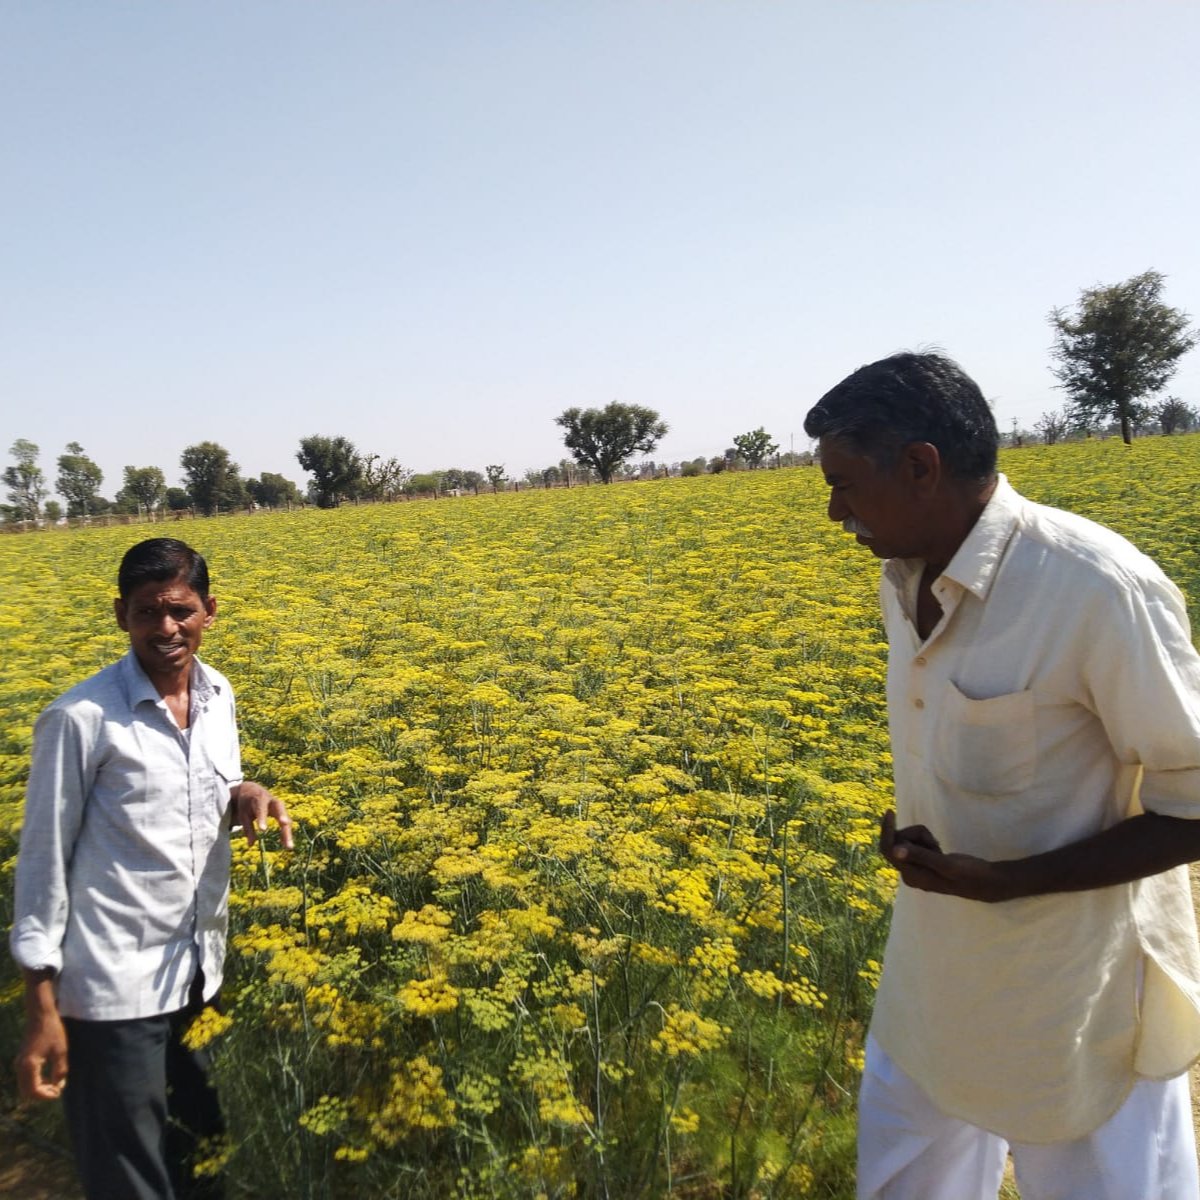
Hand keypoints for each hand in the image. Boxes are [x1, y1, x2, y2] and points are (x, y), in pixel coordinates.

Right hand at [16, 1005, 67, 1102]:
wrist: (41, 1015)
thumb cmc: (52, 1031)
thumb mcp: (60, 1051)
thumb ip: (60, 1071)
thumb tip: (59, 1086)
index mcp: (29, 1066)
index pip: (34, 1091)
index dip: (46, 1096)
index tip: (58, 1093)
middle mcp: (20, 1067)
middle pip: (27, 1092)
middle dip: (42, 1094)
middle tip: (57, 1090)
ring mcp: (19, 1063)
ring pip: (25, 1086)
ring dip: (38, 1089)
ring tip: (54, 1084)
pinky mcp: (21, 1060)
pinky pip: (25, 1078)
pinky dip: (35, 1082)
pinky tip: (48, 1078)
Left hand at [232, 781, 293, 849]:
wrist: (252, 791)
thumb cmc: (246, 803)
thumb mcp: (243, 814)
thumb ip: (248, 828)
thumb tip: (251, 845)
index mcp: (260, 798)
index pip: (261, 808)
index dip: (262, 818)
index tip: (262, 830)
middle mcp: (272, 801)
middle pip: (280, 808)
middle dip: (283, 816)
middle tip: (285, 824)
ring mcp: (279, 807)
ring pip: (286, 818)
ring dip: (287, 832)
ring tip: (289, 846)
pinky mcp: (282, 813)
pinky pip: (286, 824)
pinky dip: (286, 834)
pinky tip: (286, 845)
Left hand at [879, 810, 1016, 902]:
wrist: (985, 882)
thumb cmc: (968, 875)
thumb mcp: (946, 865)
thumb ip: (920, 857)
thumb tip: (895, 851)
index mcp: (911, 876)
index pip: (888, 849)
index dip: (886, 830)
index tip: (890, 811)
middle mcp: (908, 873)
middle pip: (898, 841)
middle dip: (915, 835)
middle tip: (935, 842)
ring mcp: (914, 867)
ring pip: (907, 840)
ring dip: (923, 837)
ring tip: (939, 848)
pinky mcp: (921, 861)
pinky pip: (915, 842)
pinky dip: (926, 840)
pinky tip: (938, 850)